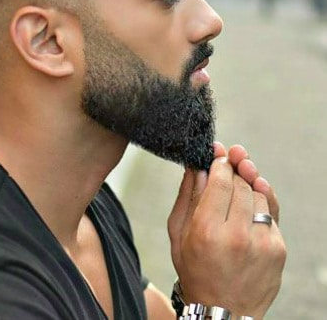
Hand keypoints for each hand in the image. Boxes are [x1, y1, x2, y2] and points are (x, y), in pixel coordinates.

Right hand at [168, 148, 285, 318]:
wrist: (222, 310)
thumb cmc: (194, 268)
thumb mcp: (179, 232)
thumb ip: (188, 195)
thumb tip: (198, 164)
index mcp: (207, 231)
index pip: (221, 181)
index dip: (221, 162)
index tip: (219, 154)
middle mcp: (237, 236)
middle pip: (242, 184)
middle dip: (235, 170)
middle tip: (232, 159)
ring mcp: (262, 243)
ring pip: (259, 194)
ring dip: (248, 186)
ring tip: (237, 187)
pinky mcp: (278, 249)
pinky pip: (271, 212)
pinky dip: (260, 202)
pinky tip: (249, 204)